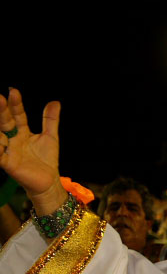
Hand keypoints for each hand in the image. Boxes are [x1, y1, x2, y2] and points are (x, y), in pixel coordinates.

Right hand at [0, 89, 65, 213]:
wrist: (49, 182)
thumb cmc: (47, 160)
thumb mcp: (50, 137)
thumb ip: (50, 120)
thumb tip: (55, 102)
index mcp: (22, 132)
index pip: (17, 115)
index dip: (15, 104)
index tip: (14, 91)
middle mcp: (12, 139)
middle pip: (6, 122)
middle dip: (2, 111)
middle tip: (0, 98)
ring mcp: (9, 151)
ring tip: (1, 116)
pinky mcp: (8, 164)